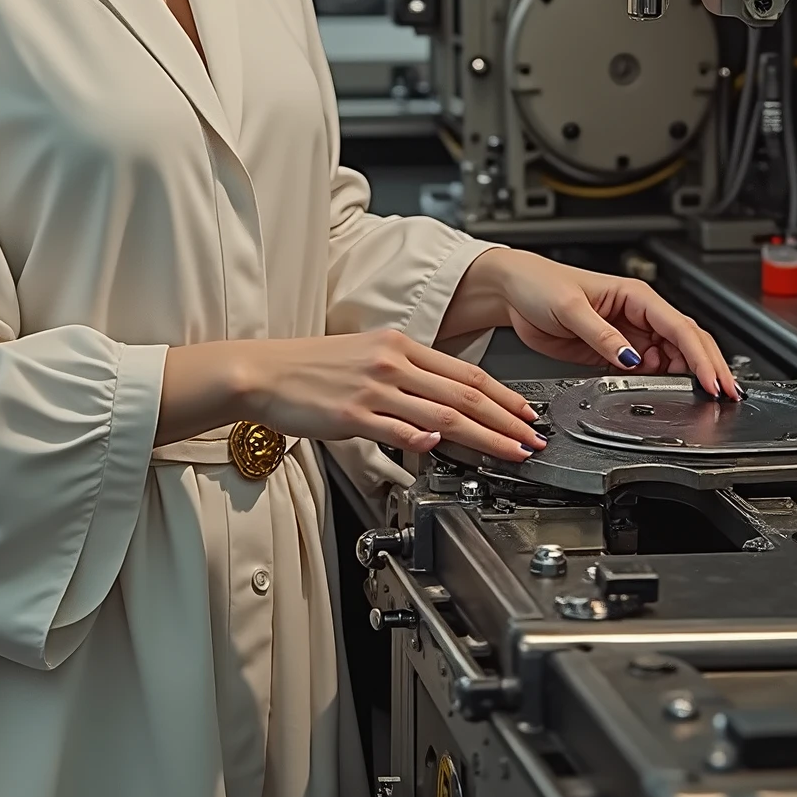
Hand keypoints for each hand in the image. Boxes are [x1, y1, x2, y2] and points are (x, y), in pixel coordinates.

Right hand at [240, 330, 547, 464]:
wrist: (262, 371)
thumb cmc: (309, 368)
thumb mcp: (365, 357)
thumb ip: (406, 378)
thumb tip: (439, 406)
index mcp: (398, 344)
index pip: (465, 371)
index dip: (503, 395)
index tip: (526, 413)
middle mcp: (391, 362)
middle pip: (464, 393)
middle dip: (507, 419)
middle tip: (533, 438)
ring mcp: (373, 388)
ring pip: (442, 413)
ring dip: (483, 437)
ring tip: (509, 452)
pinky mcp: (352, 414)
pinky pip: (396, 428)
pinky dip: (423, 439)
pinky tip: (442, 448)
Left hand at [450, 249, 739, 399]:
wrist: (513, 292)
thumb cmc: (539, 284)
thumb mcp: (570, 307)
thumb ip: (601, 334)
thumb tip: (631, 357)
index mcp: (635, 296)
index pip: (679, 327)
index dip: (700, 356)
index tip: (712, 381)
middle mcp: (637, 315)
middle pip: (686, 343)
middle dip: (709, 368)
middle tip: (727, 396)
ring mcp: (627, 335)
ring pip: (672, 358)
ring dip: (688, 378)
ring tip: (705, 401)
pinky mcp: (613, 353)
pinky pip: (647, 371)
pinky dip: (662, 384)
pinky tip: (671, 397)